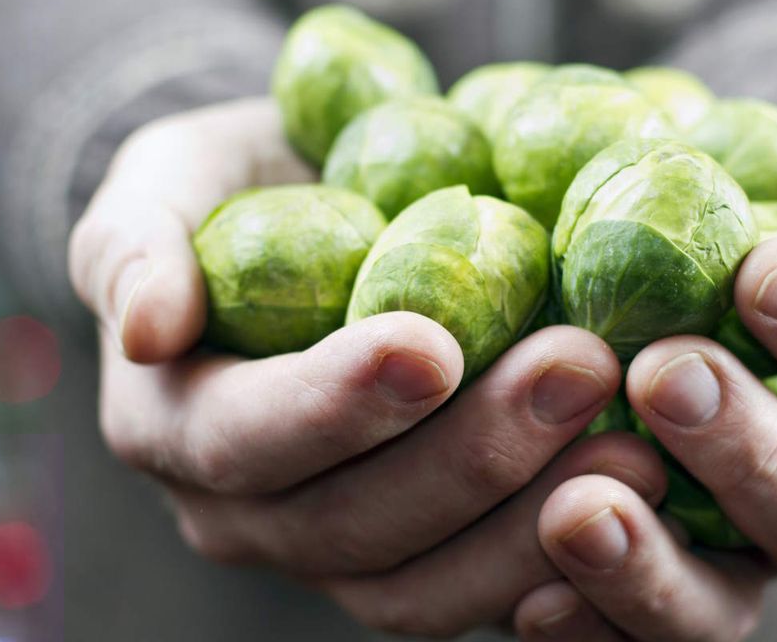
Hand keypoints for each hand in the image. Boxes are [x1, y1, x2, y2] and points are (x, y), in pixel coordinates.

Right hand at [69, 98, 660, 635]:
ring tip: (638, 443)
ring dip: (533, 522)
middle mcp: (251, 514)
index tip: (432, 340)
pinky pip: (485, 597)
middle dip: (471, 455)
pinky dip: (561, 566)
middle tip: (581, 365)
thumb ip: (135, 243)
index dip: (334, 404)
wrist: (313, 225)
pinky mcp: (425, 560)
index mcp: (176, 426)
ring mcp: (341, 552)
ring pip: (425, 587)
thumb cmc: (242, 190)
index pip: (245, 439)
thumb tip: (147, 326)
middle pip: (352, 526)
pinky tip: (641, 504)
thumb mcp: (170, 180)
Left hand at [513, 98, 776, 640]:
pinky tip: (528, 597)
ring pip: (723, 609)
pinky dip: (586, 628)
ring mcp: (738, 561)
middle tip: (664, 374)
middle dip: (749, 452)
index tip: (767, 269)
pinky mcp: (652, 589)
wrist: (700, 269)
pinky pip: (628, 639)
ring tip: (577, 508)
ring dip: (653, 569)